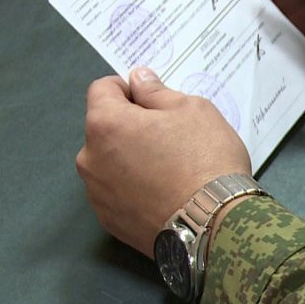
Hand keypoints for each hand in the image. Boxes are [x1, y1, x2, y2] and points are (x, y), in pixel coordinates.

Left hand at [75, 68, 251, 257]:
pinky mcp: (110, 222)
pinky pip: (118, 192)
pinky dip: (134, 187)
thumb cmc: (205, 157)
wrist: (214, 224)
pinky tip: (166, 193)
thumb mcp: (192, 109)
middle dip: (130, 126)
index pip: (102, 89)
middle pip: (105, 128)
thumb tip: (138, 79)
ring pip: (110, 162)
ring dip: (130, 157)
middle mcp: (90, 159)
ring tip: (170, 169)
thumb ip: (157, 92)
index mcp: (105, 124)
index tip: (157, 100)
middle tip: (171, 136)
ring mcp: (97, 195)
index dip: (130, 88)